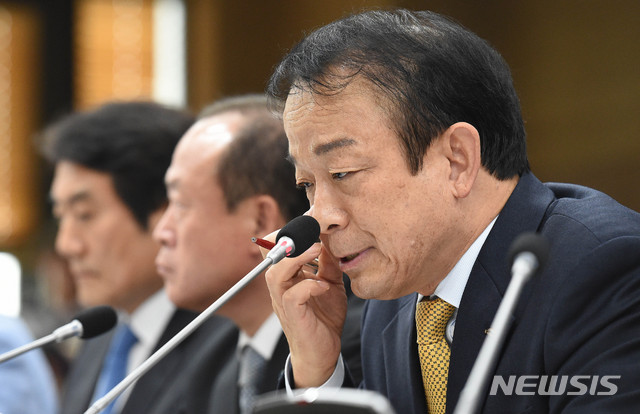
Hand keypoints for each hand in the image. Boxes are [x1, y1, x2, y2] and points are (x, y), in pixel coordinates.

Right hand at [263, 232, 346, 386]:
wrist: (323, 353)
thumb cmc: (323, 319)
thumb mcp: (330, 284)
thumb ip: (328, 263)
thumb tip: (330, 240)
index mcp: (287, 276)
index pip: (274, 248)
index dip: (287, 232)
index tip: (311, 225)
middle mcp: (281, 287)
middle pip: (270, 255)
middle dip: (288, 239)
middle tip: (312, 231)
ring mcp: (284, 302)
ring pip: (275, 274)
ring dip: (295, 258)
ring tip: (317, 250)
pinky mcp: (293, 316)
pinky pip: (292, 296)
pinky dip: (308, 286)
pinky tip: (323, 286)